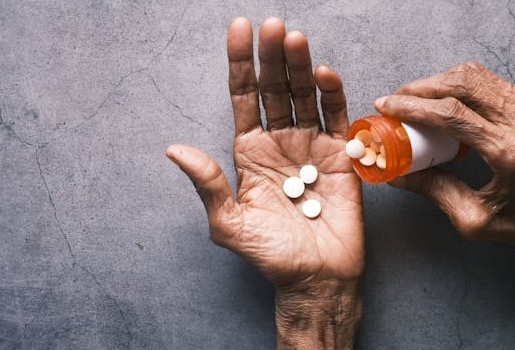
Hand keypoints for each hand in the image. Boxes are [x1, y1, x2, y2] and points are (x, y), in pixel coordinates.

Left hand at [167, 17, 362, 347]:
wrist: (315, 277)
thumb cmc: (270, 254)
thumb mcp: (229, 223)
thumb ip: (207, 183)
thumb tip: (173, 149)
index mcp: (249, 151)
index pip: (243, 97)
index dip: (241, 63)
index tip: (239, 29)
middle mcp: (278, 141)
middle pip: (274, 88)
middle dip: (271, 56)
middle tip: (272, 25)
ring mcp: (311, 145)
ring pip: (304, 95)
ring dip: (300, 66)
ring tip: (294, 38)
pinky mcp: (341, 155)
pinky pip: (336, 116)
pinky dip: (333, 94)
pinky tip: (324, 73)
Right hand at [375, 62, 514, 274]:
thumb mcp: (475, 220)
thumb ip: (435, 191)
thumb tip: (398, 175)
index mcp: (509, 151)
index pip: (451, 114)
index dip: (412, 105)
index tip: (386, 105)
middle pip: (460, 84)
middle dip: (420, 88)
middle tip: (395, 99)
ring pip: (474, 76)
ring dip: (438, 81)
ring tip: (414, 98)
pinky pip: (488, 82)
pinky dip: (458, 84)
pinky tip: (442, 100)